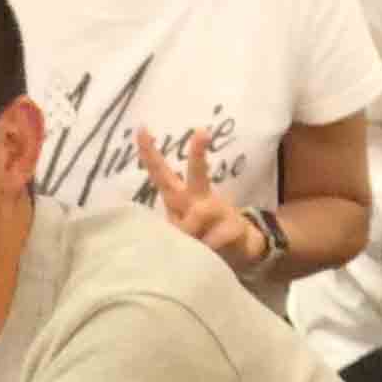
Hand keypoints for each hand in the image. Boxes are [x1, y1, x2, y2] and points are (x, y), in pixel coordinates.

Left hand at [132, 130, 266, 268]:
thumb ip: (169, 227)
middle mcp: (198, 199)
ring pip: (201, 212)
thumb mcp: (178, 230)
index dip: (149, 153)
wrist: (240, 248)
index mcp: (179, 197)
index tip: (141, 129)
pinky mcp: (233, 228)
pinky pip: (213, 240)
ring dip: (190, 232)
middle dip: (198, 154)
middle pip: (196, 173)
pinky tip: (208, 252)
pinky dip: (206, 248)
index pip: (161, 173)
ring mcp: (219, 211)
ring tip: (191, 245)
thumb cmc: (200, 233)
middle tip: (201, 131)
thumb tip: (169, 235)